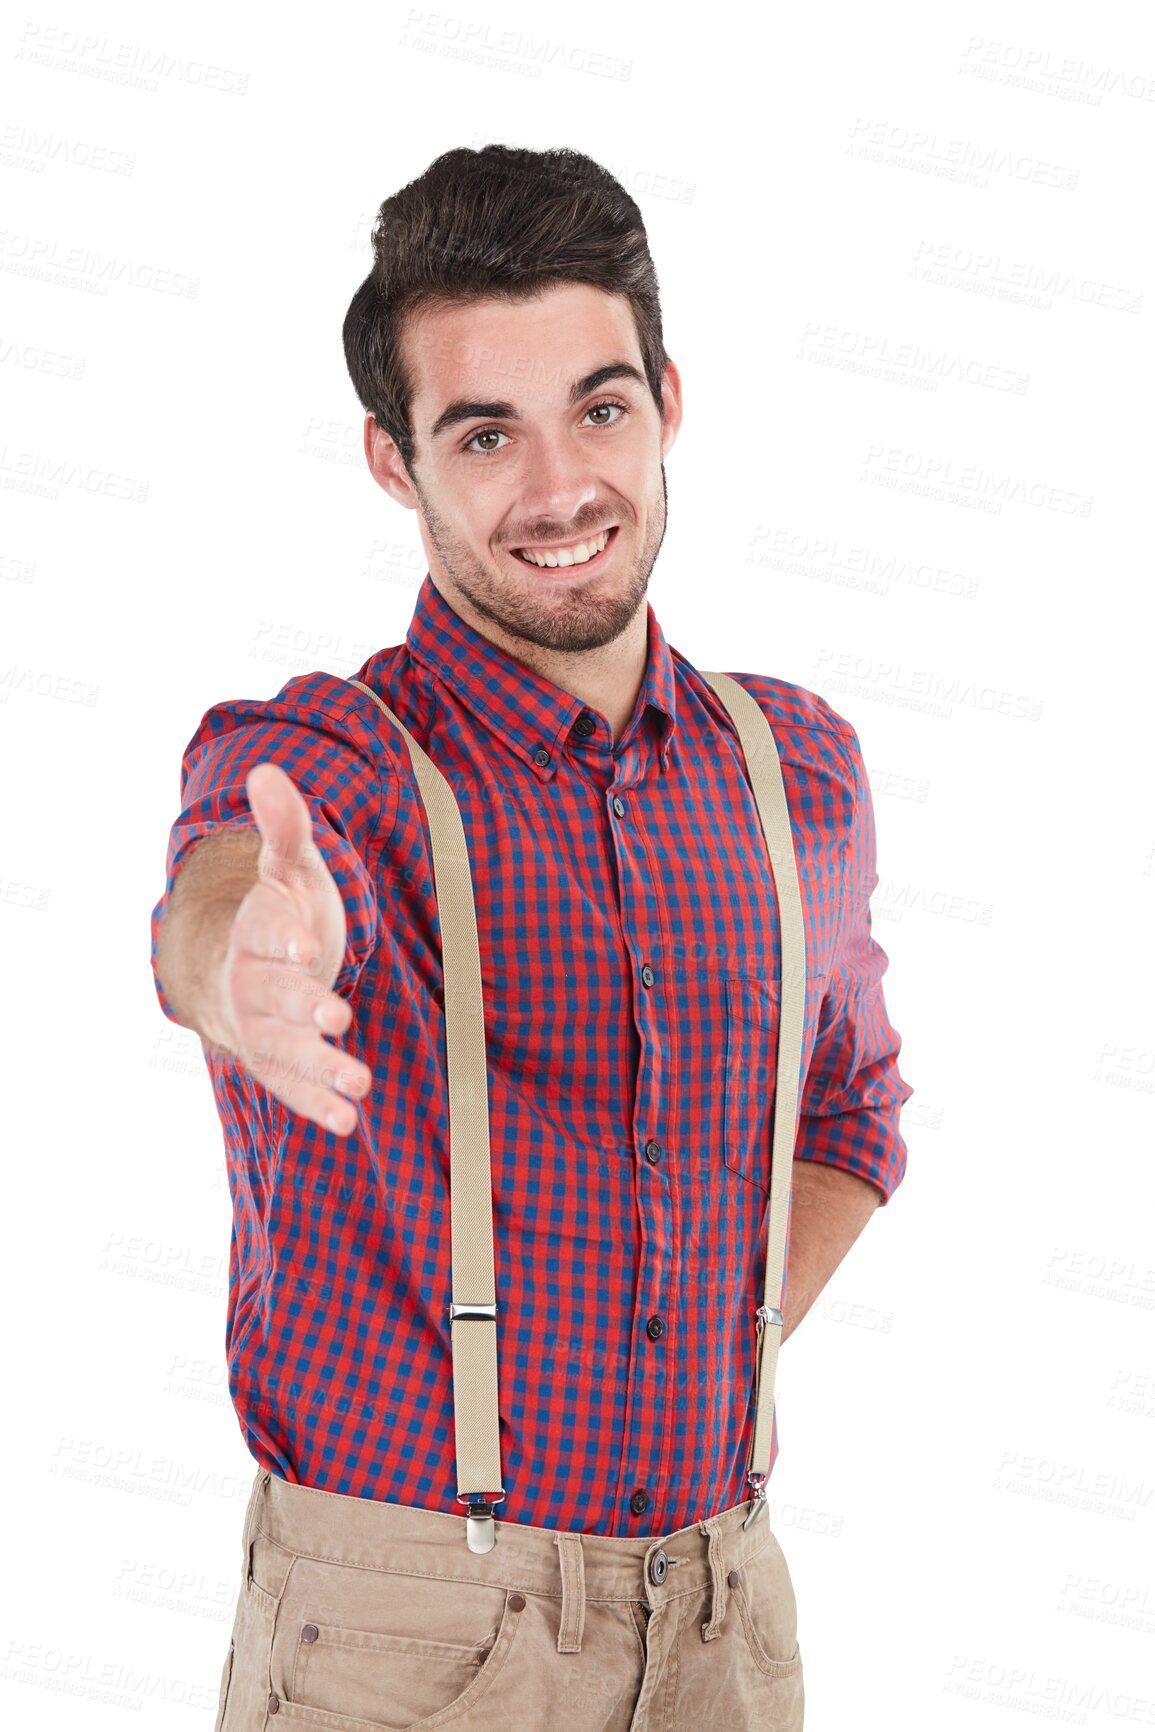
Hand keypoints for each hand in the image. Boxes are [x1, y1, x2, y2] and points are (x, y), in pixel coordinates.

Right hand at [206, 761, 373, 1134]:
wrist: (249, 964)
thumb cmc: (282, 909)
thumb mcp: (288, 865)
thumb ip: (284, 825)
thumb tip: (266, 769)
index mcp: (254, 930)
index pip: (264, 934)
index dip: (284, 941)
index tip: (307, 949)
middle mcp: (250, 984)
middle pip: (274, 999)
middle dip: (305, 1010)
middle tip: (339, 1019)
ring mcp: (260, 1029)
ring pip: (284, 1051)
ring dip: (320, 1068)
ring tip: (359, 1084)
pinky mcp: (275, 1063)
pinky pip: (290, 1087)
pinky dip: (317, 1104)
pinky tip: (351, 1121)